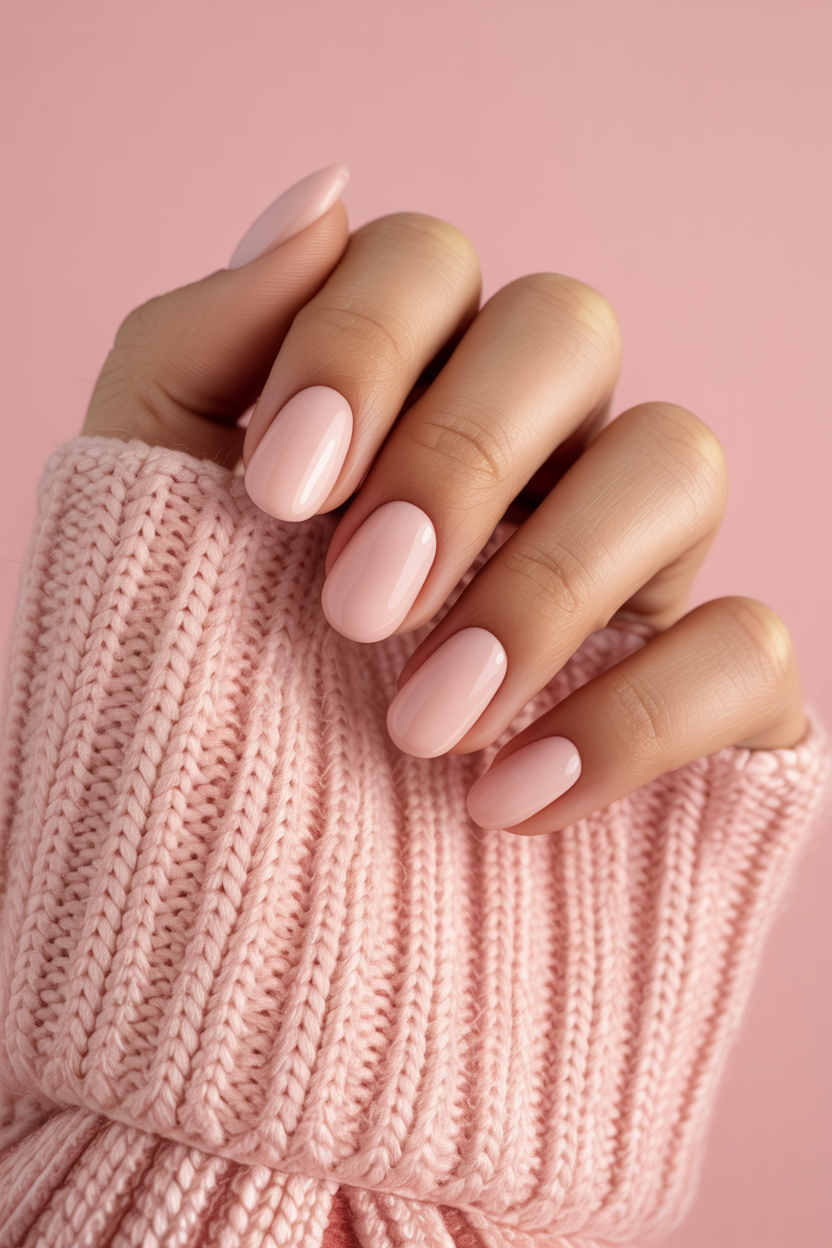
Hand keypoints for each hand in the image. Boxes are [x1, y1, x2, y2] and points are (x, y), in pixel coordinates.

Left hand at [83, 167, 806, 833]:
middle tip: (355, 609)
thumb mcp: (146, 514)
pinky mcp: (702, 697)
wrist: (228, 915)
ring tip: (420, 726)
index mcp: (401, 396)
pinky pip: (750, 645)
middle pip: (569, 326)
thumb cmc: (184, 701)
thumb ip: (205, 346)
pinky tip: (510, 800)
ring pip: (681, 457)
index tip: (276, 497)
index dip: (359, 349)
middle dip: (460, 458)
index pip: (426, 266)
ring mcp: (626, 572)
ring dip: (545, 585)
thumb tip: (323, 191)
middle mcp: (530, 457)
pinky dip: (639, 716)